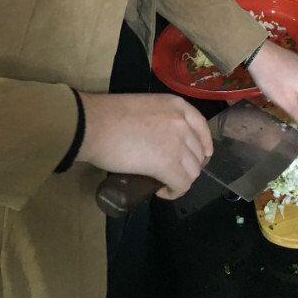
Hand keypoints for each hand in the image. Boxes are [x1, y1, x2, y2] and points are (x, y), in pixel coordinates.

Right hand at [76, 93, 212, 199]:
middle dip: (188, 165)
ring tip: (163, 183)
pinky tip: (161, 191)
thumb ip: (159, 120)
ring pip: (193, 171)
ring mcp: (177, 143)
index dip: (203, 144)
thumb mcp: (145, 108)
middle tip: (170, 172)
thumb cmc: (109, 115)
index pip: (201, 127)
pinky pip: (182, 185)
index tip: (199, 156)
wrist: (94, 125)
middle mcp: (182, 122)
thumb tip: (159, 140)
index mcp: (176, 105)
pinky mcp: (167, 165)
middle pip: (198, 152)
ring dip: (180, 180)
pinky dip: (174, 192)